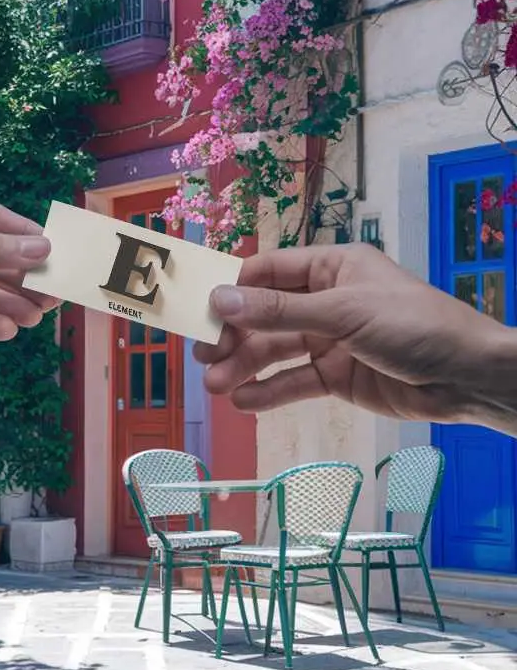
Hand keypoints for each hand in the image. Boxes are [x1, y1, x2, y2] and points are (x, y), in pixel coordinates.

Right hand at [195, 243, 516, 434]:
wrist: (467, 377)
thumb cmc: (413, 325)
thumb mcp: (342, 313)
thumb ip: (279, 311)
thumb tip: (222, 300)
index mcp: (330, 268)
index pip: (268, 272)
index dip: (234, 290)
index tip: (202, 312)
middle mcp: (326, 300)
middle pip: (266, 314)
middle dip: (234, 335)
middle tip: (203, 356)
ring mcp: (331, 339)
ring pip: (276, 350)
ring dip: (245, 366)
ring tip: (215, 385)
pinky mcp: (338, 376)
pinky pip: (295, 381)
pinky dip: (270, 391)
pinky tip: (244, 401)